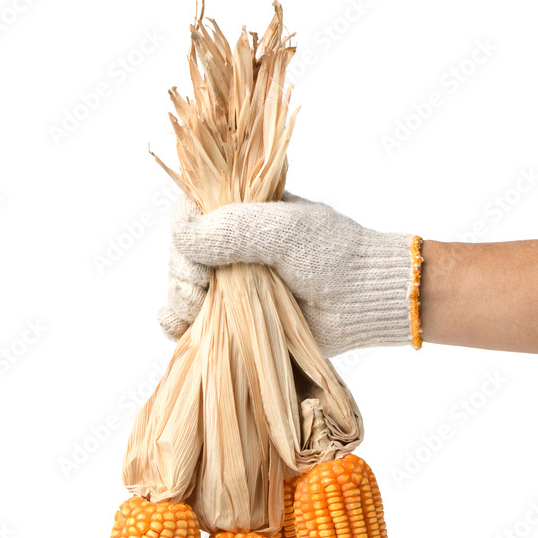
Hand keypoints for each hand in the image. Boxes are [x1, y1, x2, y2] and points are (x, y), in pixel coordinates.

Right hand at [159, 190, 414, 357]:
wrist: (361, 300)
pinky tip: (180, 326)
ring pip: (180, 289)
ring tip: (201, 312)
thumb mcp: (284, 231)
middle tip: (204, 293)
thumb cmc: (332, 256)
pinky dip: (176, 324)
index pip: (187, 215)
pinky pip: (189, 321)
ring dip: (181, 302)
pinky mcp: (235, 316)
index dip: (182, 238)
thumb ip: (232, 228)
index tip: (199, 262)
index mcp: (238, 211)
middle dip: (182, 277)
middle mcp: (229, 246)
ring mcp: (230, 282)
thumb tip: (181, 235)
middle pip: (179, 256)